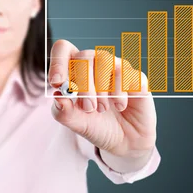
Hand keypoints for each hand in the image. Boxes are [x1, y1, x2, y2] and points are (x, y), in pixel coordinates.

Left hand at [48, 39, 156, 163]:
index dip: (58, 61)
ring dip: (101, 89)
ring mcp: (117, 68)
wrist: (125, 143)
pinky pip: (125, 73)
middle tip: (87, 108)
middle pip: (84, 56)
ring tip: (102, 109)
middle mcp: (96, 64)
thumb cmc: (98, 127)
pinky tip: (120, 106)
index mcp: (77, 71)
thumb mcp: (76, 123)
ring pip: (105, 61)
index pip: (64, 49)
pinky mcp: (135, 76)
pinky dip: (119, 92)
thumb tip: (57, 96)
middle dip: (83, 84)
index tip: (58, 83)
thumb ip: (63, 111)